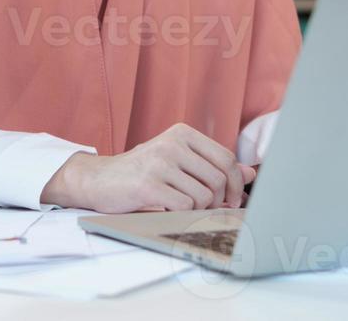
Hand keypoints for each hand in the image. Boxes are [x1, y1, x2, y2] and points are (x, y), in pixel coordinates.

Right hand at [40, 122, 256, 212]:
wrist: (98, 180)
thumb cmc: (141, 172)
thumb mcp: (177, 161)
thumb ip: (211, 165)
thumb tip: (249, 173)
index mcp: (182, 133)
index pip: (226, 157)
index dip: (235, 183)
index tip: (231, 199)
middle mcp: (172, 143)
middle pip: (218, 178)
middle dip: (219, 200)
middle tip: (209, 208)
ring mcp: (160, 163)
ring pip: (204, 195)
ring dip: (199, 208)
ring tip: (182, 205)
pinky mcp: (149, 185)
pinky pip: (185, 205)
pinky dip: (181, 213)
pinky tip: (167, 208)